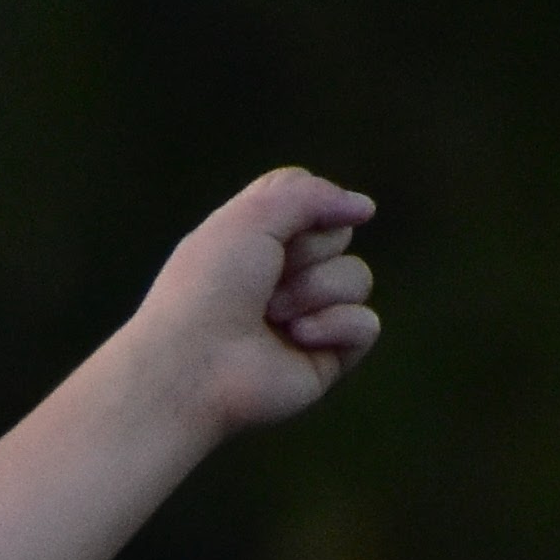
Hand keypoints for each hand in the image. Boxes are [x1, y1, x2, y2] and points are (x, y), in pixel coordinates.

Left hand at [126, 167, 379, 440]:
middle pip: (338, 235)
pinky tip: (297, 340)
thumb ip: (312, 195)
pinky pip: (366, 325)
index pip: (309, 199)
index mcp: (257, 241)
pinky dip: (335, 326)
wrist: (193, 364)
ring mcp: (307, 319)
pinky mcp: (325, 359)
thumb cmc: (209, 287)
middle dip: (306, 251)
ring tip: (272, 316)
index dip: (302, 206)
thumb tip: (365, 209)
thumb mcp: (254, 215)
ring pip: (357, 277)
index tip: (273, 224)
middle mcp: (283, 278)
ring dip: (314, 290)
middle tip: (263, 282)